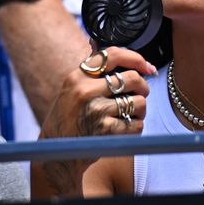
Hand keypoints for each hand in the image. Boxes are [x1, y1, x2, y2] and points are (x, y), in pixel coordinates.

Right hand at [35, 48, 156, 195]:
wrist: (56, 153)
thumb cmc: (68, 119)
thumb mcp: (72, 89)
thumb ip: (93, 71)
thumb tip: (114, 51)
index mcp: (77, 76)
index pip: (112, 54)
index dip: (136, 58)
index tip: (147, 67)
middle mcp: (85, 91)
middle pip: (132, 78)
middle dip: (143, 88)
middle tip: (140, 95)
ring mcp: (95, 111)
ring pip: (138, 102)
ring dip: (140, 110)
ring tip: (129, 115)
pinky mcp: (105, 131)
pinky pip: (136, 124)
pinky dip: (136, 128)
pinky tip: (125, 129)